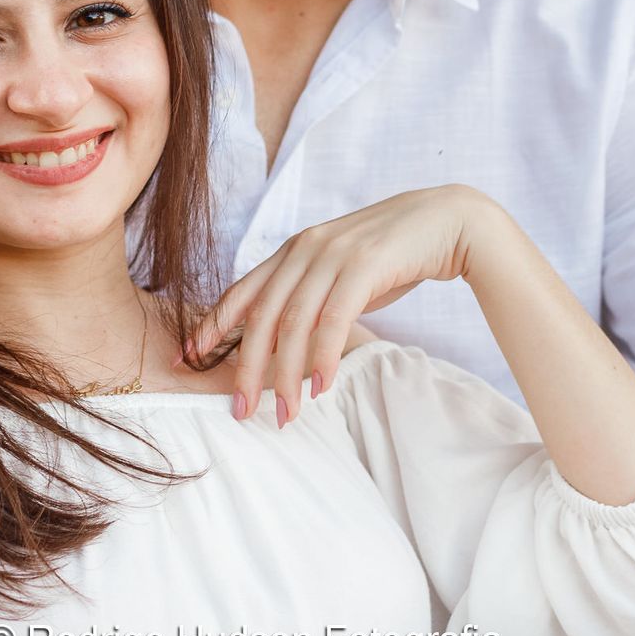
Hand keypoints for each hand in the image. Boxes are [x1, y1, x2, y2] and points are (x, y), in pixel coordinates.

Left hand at [183, 185, 507, 426]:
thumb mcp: (338, 271)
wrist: (445, 221)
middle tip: (240, 410)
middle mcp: (305, 248)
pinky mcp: (364, 265)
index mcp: (293, 250)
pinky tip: (320, 388)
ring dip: (286, 375)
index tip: (189, 359)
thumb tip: (282, 340)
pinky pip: (333, 318)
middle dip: (247, 368)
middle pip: (262, 316)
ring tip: (285, 414)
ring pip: (294, 323)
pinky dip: (323, 356)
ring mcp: (333, 254)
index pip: (241, 292)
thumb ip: (309, 294)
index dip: (213, 326)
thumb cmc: (391, 254)